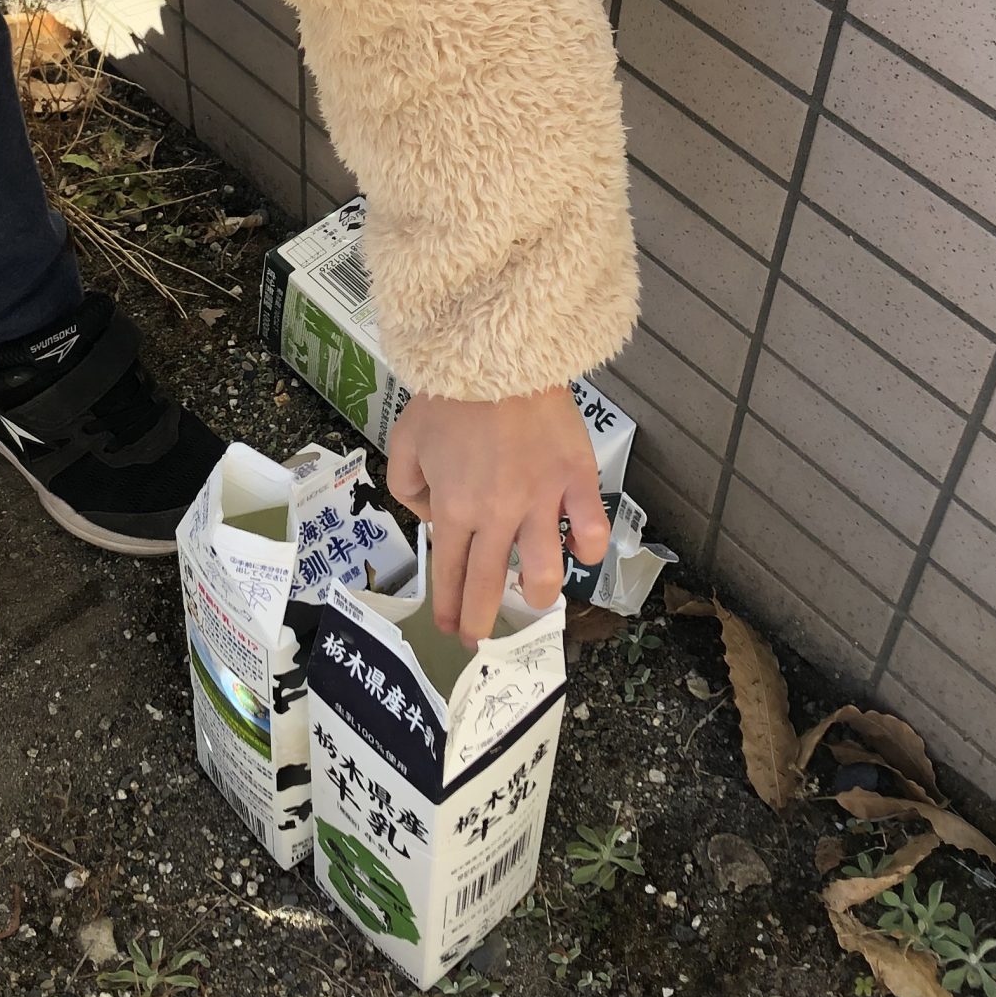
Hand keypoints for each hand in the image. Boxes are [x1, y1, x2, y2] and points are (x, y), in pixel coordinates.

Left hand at [388, 387, 611, 647]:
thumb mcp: (405, 441)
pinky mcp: (577, 480)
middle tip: (481, 640)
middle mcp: (497, 515)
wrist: (497, 356)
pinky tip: (582, 554)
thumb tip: (433, 516)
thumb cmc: (448, 396)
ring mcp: (541, 500)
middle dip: (483, 621)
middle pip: (491, 584)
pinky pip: (590, 529)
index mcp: (454, 507)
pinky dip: (588, 549)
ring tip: (537, 600)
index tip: (452, 629)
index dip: (451, 607)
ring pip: (545, 570)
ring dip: (540, 594)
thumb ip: (408, 487)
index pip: (451, 572)